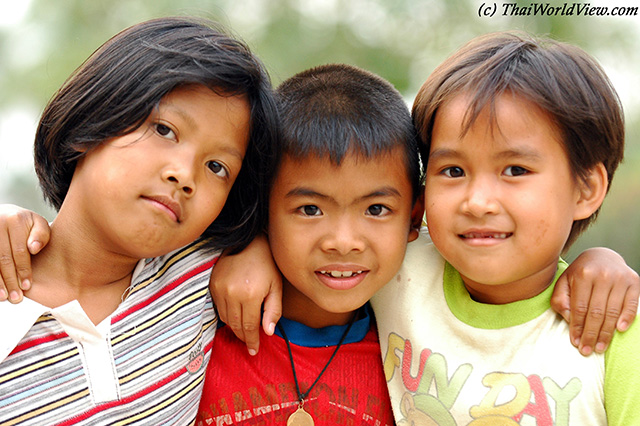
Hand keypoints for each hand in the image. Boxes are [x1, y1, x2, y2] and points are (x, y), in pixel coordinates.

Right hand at [0, 205, 50, 302]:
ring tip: (4, 297)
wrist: (5, 214)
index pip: (19, 251)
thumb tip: (33, 249)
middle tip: (16, 297)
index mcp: (16, 220)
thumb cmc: (26, 223)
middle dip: (10, 280)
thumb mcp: (38, 224)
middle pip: (3, 259)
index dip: (23, 270)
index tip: (27, 286)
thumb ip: (41, 235)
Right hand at [209, 233, 281, 354]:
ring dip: (234, 327)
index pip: (249, 327)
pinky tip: (235, 315)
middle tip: (249, 344)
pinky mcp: (212, 283)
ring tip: (243, 331)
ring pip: (225, 318)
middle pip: (236, 325)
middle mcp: (232, 293)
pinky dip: (226, 315)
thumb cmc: (268, 263)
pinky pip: (218, 307)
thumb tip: (268, 332)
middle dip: (243, 337)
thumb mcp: (277, 286)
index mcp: (251, 295)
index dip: (251, 341)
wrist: (250, 241)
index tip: (254, 350)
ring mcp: (220, 288)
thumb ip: (274, 311)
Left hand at [551, 247, 638, 355]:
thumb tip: (569, 319)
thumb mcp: (564, 282)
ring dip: (606, 333)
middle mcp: (602, 275)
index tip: (575, 342)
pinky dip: (626, 318)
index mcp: (583, 274)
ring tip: (600, 347)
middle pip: (596, 312)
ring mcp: (620, 278)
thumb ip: (560, 299)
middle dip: (591, 334)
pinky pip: (631, 304)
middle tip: (587, 350)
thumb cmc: (580, 273)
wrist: (603, 256)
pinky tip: (619, 330)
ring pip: (613, 311)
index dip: (577, 327)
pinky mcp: (634, 281)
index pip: (579, 307)